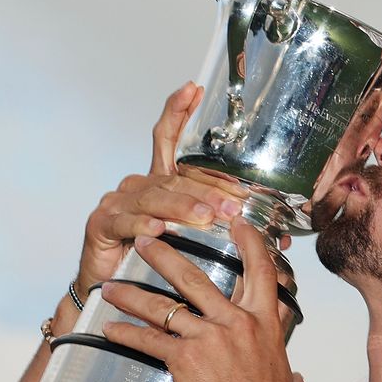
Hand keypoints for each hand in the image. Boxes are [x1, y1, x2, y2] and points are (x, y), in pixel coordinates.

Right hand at [75, 82, 255, 292]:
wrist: (111, 292)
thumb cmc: (155, 262)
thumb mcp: (196, 243)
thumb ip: (232, 235)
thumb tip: (280, 240)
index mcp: (160, 183)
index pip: (168, 140)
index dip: (179, 113)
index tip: (193, 89)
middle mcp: (137, 186)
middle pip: (174, 177)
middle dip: (207, 189)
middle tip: (234, 203)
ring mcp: (117, 203)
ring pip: (154, 197)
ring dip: (183, 207)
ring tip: (205, 218)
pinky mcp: (101, 225)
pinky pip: (124, 221)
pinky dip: (143, 225)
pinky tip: (159, 229)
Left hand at [100, 221, 305, 381]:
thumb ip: (288, 371)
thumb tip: (294, 377)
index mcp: (264, 323)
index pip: (260, 271)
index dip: (249, 243)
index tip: (237, 224)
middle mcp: (235, 322)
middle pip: (196, 278)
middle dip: (167, 256)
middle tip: (149, 240)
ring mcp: (208, 337)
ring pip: (164, 306)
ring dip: (133, 294)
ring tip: (112, 287)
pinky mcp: (184, 358)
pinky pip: (148, 340)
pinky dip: (126, 334)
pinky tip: (110, 330)